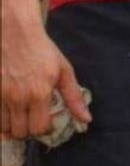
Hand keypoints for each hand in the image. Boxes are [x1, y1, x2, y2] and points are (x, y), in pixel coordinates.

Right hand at [1, 12, 90, 138]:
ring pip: (3, 128)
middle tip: (33, 118)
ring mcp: (1, 95)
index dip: (45, 129)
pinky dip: (1, 117)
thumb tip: (86, 120)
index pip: (39, 129)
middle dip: (28, 130)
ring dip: (12, 125)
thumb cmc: (42, 51)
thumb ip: (73, 98)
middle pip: (20, 132)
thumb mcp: (64, 71)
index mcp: (39, 93)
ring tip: (20, 113)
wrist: (15, 33)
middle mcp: (18, 98)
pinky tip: (9, 107)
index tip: (47, 121)